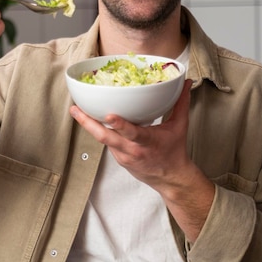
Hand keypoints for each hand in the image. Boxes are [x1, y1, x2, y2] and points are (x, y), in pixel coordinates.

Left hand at [70, 79, 213, 240]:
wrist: (171, 179)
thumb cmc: (175, 151)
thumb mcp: (179, 126)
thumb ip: (181, 103)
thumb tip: (186, 83)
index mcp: (147, 142)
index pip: (132, 133)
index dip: (120, 125)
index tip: (109, 115)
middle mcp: (132, 150)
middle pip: (106, 137)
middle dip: (88, 123)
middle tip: (75, 109)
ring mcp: (123, 156)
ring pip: (102, 139)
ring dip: (89, 126)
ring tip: (76, 111)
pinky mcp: (118, 159)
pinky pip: (107, 142)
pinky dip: (99, 131)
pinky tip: (90, 120)